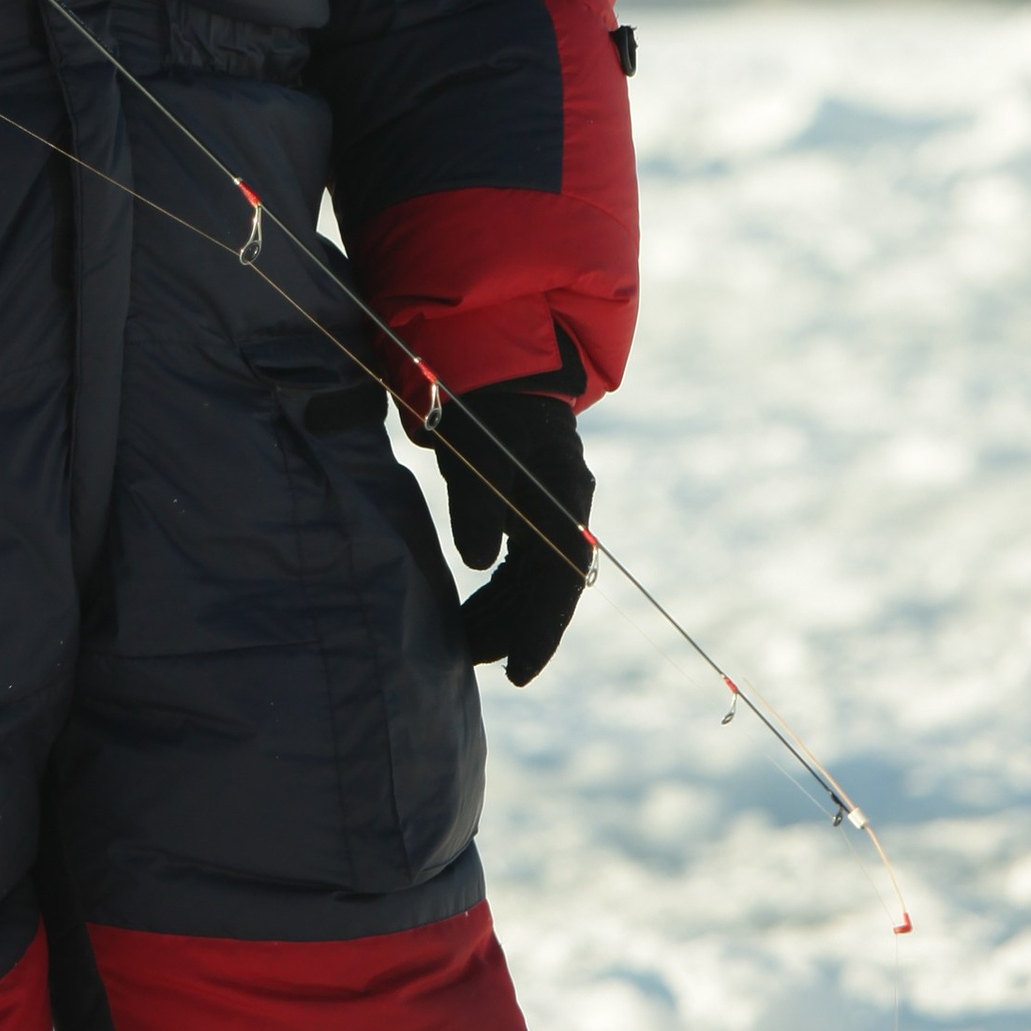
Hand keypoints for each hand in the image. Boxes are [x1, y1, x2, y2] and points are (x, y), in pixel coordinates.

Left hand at [438, 379, 593, 686]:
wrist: (492, 359)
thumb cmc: (482, 402)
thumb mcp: (473, 448)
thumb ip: (475, 504)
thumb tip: (478, 564)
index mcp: (563, 495)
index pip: (560, 578)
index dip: (541, 629)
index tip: (520, 672)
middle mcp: (564, 508)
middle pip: (547, 587)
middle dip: (514, 629)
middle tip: (472, 662)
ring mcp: (548, 510)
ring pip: (532, 580)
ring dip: (503, 614)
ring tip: (466, 646)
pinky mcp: (528, 509)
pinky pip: (520, 565)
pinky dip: (498, 593)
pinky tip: (473, 615)